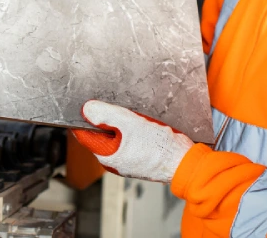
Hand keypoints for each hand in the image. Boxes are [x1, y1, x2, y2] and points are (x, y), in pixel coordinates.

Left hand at [72, 100, 193, 183]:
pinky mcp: (138, 159)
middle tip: (120, 108)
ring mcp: (126, 161)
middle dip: (107, 119)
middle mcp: (113, 162)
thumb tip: (86, 109)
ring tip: (135, 118)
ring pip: (116, 136)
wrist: (182, 161)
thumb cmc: (159, 147)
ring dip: (121, 124)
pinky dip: (132, 131)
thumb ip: (106, 115)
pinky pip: (128, 141)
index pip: (84, 134)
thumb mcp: (129, 123)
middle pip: (101, 134)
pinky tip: (143, 126)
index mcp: (106, 155)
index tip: (90, 104)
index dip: (85, 117)